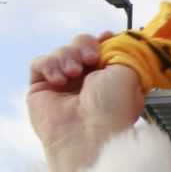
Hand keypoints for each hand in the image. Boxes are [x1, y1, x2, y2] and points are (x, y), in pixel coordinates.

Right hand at [28, 32, 144, 171]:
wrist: (89, 134)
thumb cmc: (113, 109)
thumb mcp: (130, 72)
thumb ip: (124, 50)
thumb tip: (114, 37)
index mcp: (111, 78)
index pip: (103, 48)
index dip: (103, 40)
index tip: (107, 38)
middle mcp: (87, 81)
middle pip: (80, 45)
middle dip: (85, 44)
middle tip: (91, 58)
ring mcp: (64, 85)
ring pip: (61, 51)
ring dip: (67, 56)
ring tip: (74, 72)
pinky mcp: (41, 89)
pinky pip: (40, 63)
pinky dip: (49, 65)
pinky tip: (59, 79)